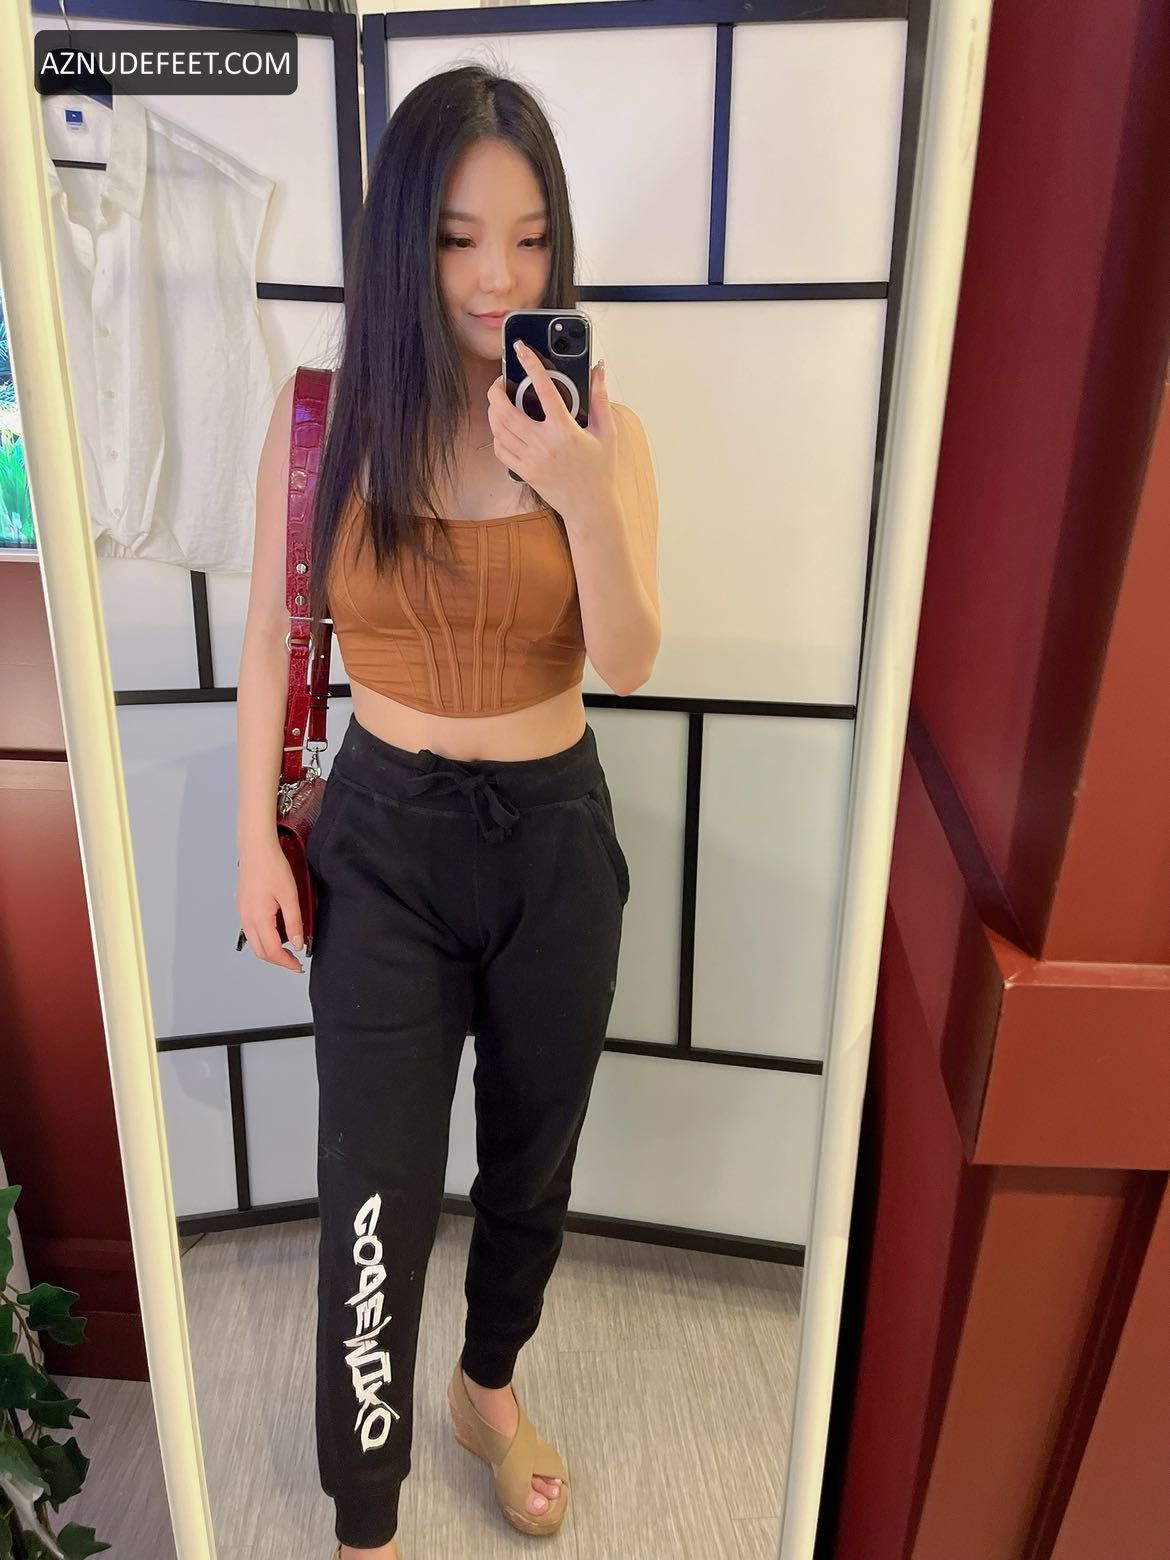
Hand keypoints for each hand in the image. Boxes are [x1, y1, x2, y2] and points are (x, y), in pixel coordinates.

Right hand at [236, 841, 304, 971]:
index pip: (272, 951)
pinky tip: (276, 932)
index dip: (286, 962)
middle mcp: (246, 919)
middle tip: (294, 961)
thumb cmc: (272, 867)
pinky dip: (263, 938)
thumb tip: (297, 943)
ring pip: (254, 942)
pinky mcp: (242, 906)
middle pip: (260, 951)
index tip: (298, 966)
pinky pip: (251, 931)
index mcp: (258, 919)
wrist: (256, 848)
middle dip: (278, 960)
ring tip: (287, 948)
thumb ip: (294, 922)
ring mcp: (242, 913)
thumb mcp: (290, 896)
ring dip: (270, 950)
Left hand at [486, 340, 618, 521]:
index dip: (530, 364)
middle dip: (496, 390)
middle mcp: (543, 444)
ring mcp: (530, 460)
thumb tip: (597, 371)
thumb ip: (600, 399)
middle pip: (506, 410)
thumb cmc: (600, 472)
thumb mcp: (608, 433)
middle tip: (501, 381)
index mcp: (565, 431)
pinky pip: (500, 449)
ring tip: (499, 401)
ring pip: (498, 429)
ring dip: (494, 410)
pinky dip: (496, 434)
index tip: (520, 349)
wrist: (591, 509)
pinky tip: (503, 428)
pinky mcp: (524, 472)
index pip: (543, 389)